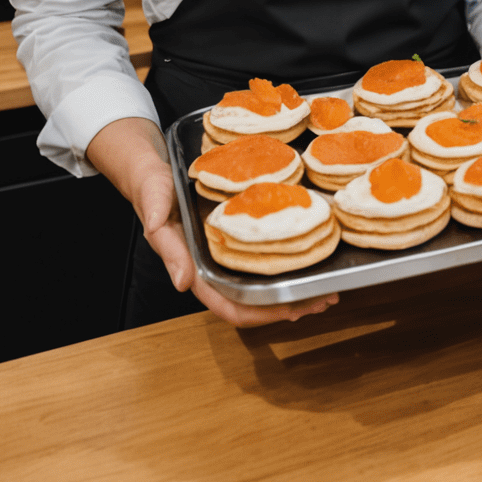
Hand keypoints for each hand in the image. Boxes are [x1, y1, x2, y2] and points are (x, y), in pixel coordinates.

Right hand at [88, 117, 337, 327]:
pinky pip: (266, 253)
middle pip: (255, 300)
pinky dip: (290, 259)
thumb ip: (166, 242)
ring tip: (330, 287)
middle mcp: (215, 265)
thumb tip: (182, 283)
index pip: (228, 306)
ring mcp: (230, 251)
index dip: (261, 314)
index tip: (293, 311)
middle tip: (327, 299)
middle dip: (290, 305)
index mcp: (194, 267)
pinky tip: (314, 254)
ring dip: (296, 288)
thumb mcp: (154, 207)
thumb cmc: (151, 188)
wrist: (153, 167)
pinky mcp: (240, 233)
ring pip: (265, 281)